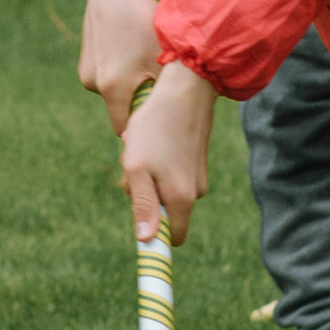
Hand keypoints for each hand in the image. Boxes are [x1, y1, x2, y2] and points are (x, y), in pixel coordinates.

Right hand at [80, 0, 162, 137]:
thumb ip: (168, 88)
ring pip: (114, 92)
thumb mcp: (165, 54)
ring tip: (146, 63)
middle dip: (138, 106)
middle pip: (120, 110)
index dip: (143, 126)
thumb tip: (181, 117)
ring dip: (129, 86)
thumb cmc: (146, 17)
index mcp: (114, 86)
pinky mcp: (84, 59)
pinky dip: (119, 71)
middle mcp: (94, 83)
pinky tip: (132, 51)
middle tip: (159, 90)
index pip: (125, 128)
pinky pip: (106, 77)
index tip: (159, 119)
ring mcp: (86, 71)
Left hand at [119, 60, 215, 246]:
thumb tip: (147, 240)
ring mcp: (197, 174)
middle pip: (161, 210)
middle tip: (133, 163)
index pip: (172, 238)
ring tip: (141, 144)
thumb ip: (143, 206)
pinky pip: (169, 171)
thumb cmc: (155, 128)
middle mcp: (194, 191)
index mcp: (181, 198)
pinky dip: (156, 159)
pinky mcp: (196, 159)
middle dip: (142, 193)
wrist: (185, 88)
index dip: (155, 237)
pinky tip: (152, 136)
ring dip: (146, 172)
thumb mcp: (139, 168)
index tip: (141, 226)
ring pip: (162, 187)